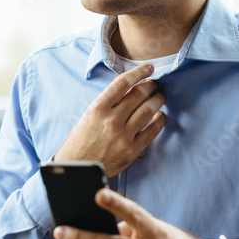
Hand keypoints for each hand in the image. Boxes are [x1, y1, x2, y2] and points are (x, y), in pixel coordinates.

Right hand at [53, 63, 165, 177]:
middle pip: (139, 94)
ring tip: (160, 97)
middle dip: (151, 85)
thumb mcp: (88, 117)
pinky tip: (161, 116)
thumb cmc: (80, 143)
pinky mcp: (132, 150)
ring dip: (158, 100)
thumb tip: (128, 91)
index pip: (122, 83)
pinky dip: (160, 120)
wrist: (77, 171)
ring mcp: (123, 135)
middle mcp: (111, 120)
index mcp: (97, 109)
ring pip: (148, 109)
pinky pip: (152, 130)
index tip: (149, 68)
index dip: (139, 72)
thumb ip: (107, 104)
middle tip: (155, 85)